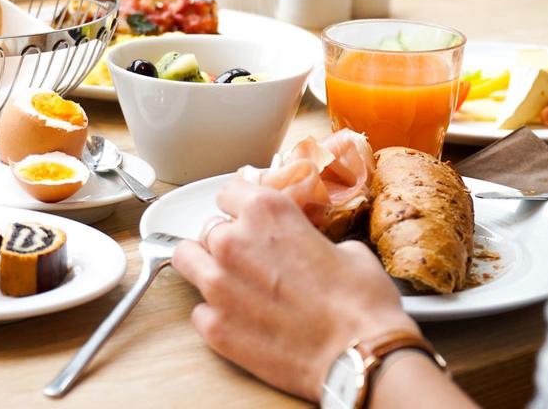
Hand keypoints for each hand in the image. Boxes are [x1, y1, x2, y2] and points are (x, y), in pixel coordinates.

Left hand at [172, 178, 418, 401]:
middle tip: (249, 259)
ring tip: (230, 282)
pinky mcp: (214, 326)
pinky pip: (199, 309)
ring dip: (206, 266)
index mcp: (266, 211)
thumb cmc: (360, 302)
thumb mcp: (345, 248)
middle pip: (209, 228)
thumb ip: (309, 238)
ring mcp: (217, 285)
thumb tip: (306, 245)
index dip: (239, 205)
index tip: (245, 216)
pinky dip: (216, 313)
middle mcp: (232, 241)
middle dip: (227, 240)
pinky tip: (241, 320)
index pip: (228, 192)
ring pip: (187, 258)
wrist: (360, 356)